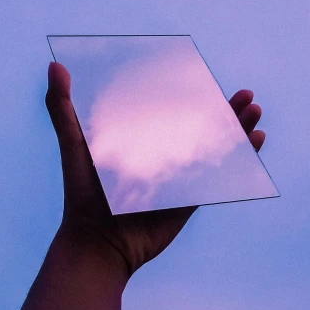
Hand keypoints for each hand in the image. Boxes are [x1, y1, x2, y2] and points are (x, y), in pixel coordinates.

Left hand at [45, 62, 265, 279]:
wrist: (98, 244)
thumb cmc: (82, 195)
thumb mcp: (72, 145)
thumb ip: (62, 108)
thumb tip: (54, 65)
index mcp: (139, 137)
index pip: (169, 109)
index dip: (192, 93)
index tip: (208, 77)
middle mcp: (161, 153)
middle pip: (200, 125)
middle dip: (225, 109)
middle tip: (244, 94)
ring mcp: (178, 176)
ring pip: (215, 147)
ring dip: (237, 129)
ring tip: (253, 111)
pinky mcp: (189, 198)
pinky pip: (220, 176)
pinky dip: (240, 159)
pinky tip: (255, 141)